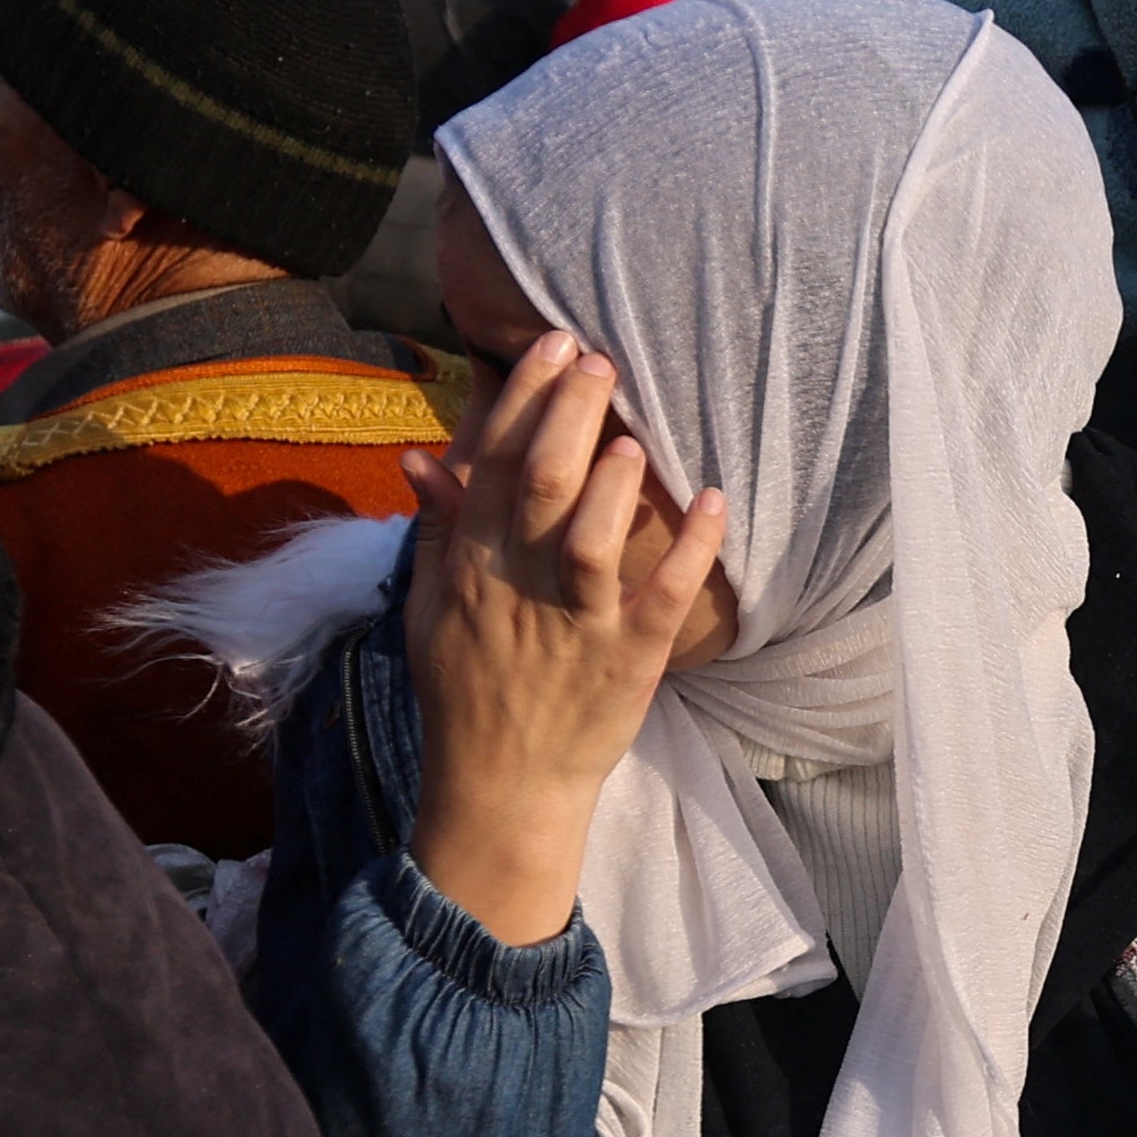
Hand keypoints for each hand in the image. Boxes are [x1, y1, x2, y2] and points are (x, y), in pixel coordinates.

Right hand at [397, 331, 727, 947]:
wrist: (499, 790)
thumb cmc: (467, 691)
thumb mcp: (429, 608)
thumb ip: (436, 529)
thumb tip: (422, 455)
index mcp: (470, 568)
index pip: (493, 465)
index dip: (521, 399)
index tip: (551, 346)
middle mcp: (518, 590)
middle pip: (541, 486)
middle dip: (569, 415)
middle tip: (600, 360)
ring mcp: (576, 628)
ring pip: (590, 542)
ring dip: (613, 483)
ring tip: (634, 437)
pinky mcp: (628, 665)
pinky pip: (662, 601)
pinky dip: (689, 552)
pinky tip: (713, 502)